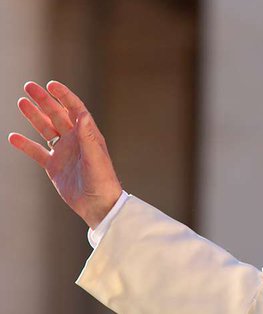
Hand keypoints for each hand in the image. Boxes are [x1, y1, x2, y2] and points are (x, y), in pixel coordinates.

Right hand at [8, 81, 121, 228]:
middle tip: (29, 86)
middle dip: (44, 100)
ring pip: (46, 129)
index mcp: (88, 135)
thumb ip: (88, 137)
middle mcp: (75, 140)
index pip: (75, 109)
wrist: (98, 205)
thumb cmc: (103, 182)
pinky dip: (25, 145)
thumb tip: (82, 114)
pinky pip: (37, 152)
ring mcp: (64, 152)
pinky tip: (13, 137)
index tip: (51, 84)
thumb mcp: (96, 158)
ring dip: (34, 116)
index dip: (64, 96)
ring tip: (21, 101)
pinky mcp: (54, 166)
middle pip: (57, 115)